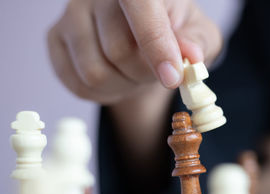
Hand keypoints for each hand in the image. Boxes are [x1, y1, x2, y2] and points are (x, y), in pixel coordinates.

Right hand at [47, 0, 221, 103]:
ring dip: (124, 86)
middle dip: (145, 75)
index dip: (155, 43)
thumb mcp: (199, 36)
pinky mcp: (56, 39)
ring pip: (95, 72)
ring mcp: (72, 15)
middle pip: (118, 51)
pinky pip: (78, 85)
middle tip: (158, 72)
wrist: (145, 39)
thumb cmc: (175, 33)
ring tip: (137, 75)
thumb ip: (198, 43)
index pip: (139, 4)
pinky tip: (118, 80)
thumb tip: (190, 55)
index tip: (172, 77)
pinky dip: (105, 94)